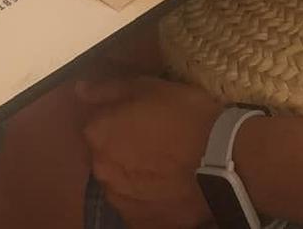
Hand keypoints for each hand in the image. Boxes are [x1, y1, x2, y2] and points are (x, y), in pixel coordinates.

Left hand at [79, 76, 220, 228]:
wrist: (223, 160)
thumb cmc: (185, 115)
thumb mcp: (149, 87)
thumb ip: (109, 89)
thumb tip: (80, 90)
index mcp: (99, 134)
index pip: (97, 123)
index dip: (119, 118)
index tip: (141, 118)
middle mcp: (102, 170)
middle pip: (106, 155)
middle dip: (122, 148)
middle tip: (155, 142)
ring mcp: (120, 200)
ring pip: (120, 183)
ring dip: (133, 175)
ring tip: (164, 167)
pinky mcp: (140, 222)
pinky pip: (137, 207)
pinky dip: (146, 199)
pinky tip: (167, 187)